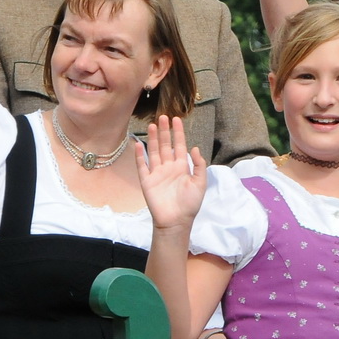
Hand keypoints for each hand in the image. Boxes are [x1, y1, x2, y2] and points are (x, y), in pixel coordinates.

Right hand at [137, 116, 207, 231]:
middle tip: (163, 117)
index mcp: (181, 167)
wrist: (176, 221)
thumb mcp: (200, 183)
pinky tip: (138, 144)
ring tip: (153, 125)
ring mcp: (157, 173)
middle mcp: (168, 168)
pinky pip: (142, 166)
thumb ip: (199, 165)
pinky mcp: (147, 181)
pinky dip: (140, 155)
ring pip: (154, 152)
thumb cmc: (190, 204)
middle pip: (166, 145)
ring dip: (153, 139)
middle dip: (164, 131)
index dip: (178, 133)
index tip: (176, 119)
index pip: (179, 145)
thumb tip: (195, 148)